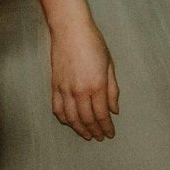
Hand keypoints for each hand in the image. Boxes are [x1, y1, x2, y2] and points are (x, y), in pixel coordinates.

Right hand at [49, 20, 118, 140]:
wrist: (70, 31)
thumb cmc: (94, 44)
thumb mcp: (110, 65)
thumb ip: (112, 90)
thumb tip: (114, 110)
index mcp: (97, 85)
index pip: (102, 114)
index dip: (106, 126)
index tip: (110, 134)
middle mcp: (80, 91)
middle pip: (87, 119)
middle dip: (95, 130)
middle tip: (100, 137)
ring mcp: (65, 89)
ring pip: (71, 118)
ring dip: (79, 129)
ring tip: (87, 135)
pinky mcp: (54, 86)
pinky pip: (57, 108)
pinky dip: (63, 119)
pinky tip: (69, 123)